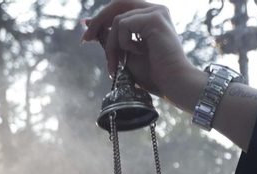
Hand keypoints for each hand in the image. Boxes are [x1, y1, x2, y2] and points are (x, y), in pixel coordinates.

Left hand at [81, 1, 203, 107]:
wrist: (171, 83)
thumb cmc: (152, 74)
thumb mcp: (125, 53)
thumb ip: (112, 38)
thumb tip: (91, 28)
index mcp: (150, 17)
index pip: (121, 8)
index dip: (101, 16)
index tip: (85, 28)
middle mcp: (155, 10)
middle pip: (118, 5)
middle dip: (98, 22)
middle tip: (85, 40)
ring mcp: (156, 12)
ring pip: (118, 20)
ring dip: (112, 45)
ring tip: (118, 65)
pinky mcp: (155, 17)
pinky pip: (124, 24)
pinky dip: (123, 43)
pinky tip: (137, 53)